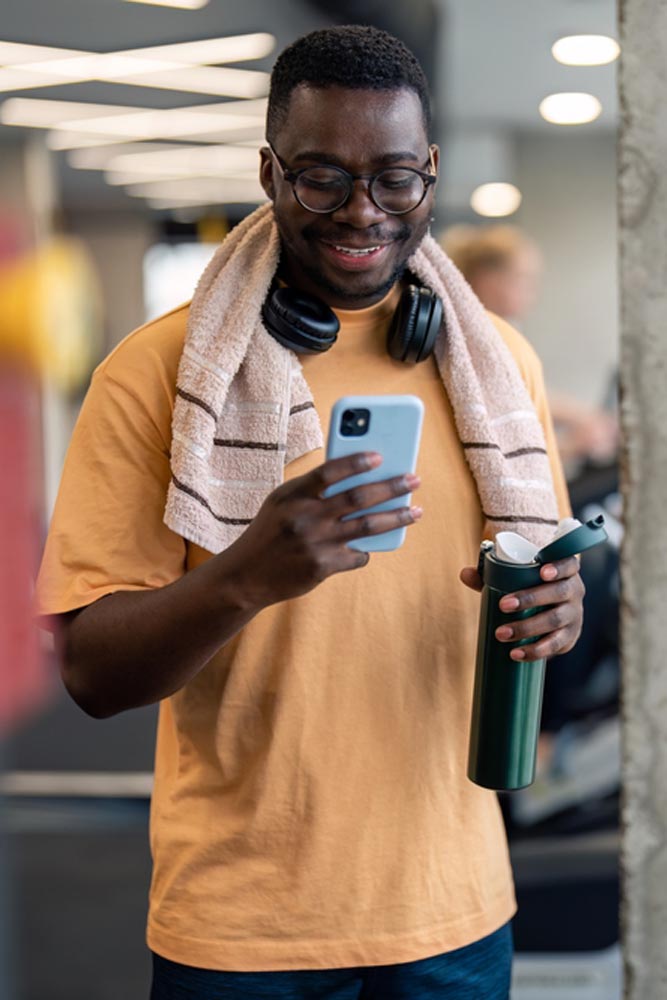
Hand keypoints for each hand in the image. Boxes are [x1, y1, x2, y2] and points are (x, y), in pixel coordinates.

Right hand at [223, 451, 421, 608]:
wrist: (246, 575)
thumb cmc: (271, 531)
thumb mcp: (282, 503)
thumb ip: (313, 490)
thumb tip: (362, 479)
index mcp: (292, 494)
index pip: (329, 471)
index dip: (356, 462)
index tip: (380, 456)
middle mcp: (305, 517)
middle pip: (358, 497)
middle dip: (391, 487)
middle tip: (414, 480)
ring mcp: (315, 543)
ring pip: (367, 526)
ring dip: (396, 517)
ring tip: (415, 511)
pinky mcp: (322, 567)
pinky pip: (358, 555)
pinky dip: (366, 550)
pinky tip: (368, 547)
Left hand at [460, 556, 585, 660]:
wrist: (548, 612)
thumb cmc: (529, 588)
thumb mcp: (513, 578)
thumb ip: (490, 575)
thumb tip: (465, 574)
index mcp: (564, 571)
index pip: (569, 564)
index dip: (559, 567)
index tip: (542, 572)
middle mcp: (574, 591)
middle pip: (558, 593)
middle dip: (530, 599)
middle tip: (503, 605)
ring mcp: (574, 614)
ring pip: (555, 620)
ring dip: (527, 628)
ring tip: (501, 634)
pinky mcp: (570, 636)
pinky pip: (556, 644)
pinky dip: (536, 650)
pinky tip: (517, 654)